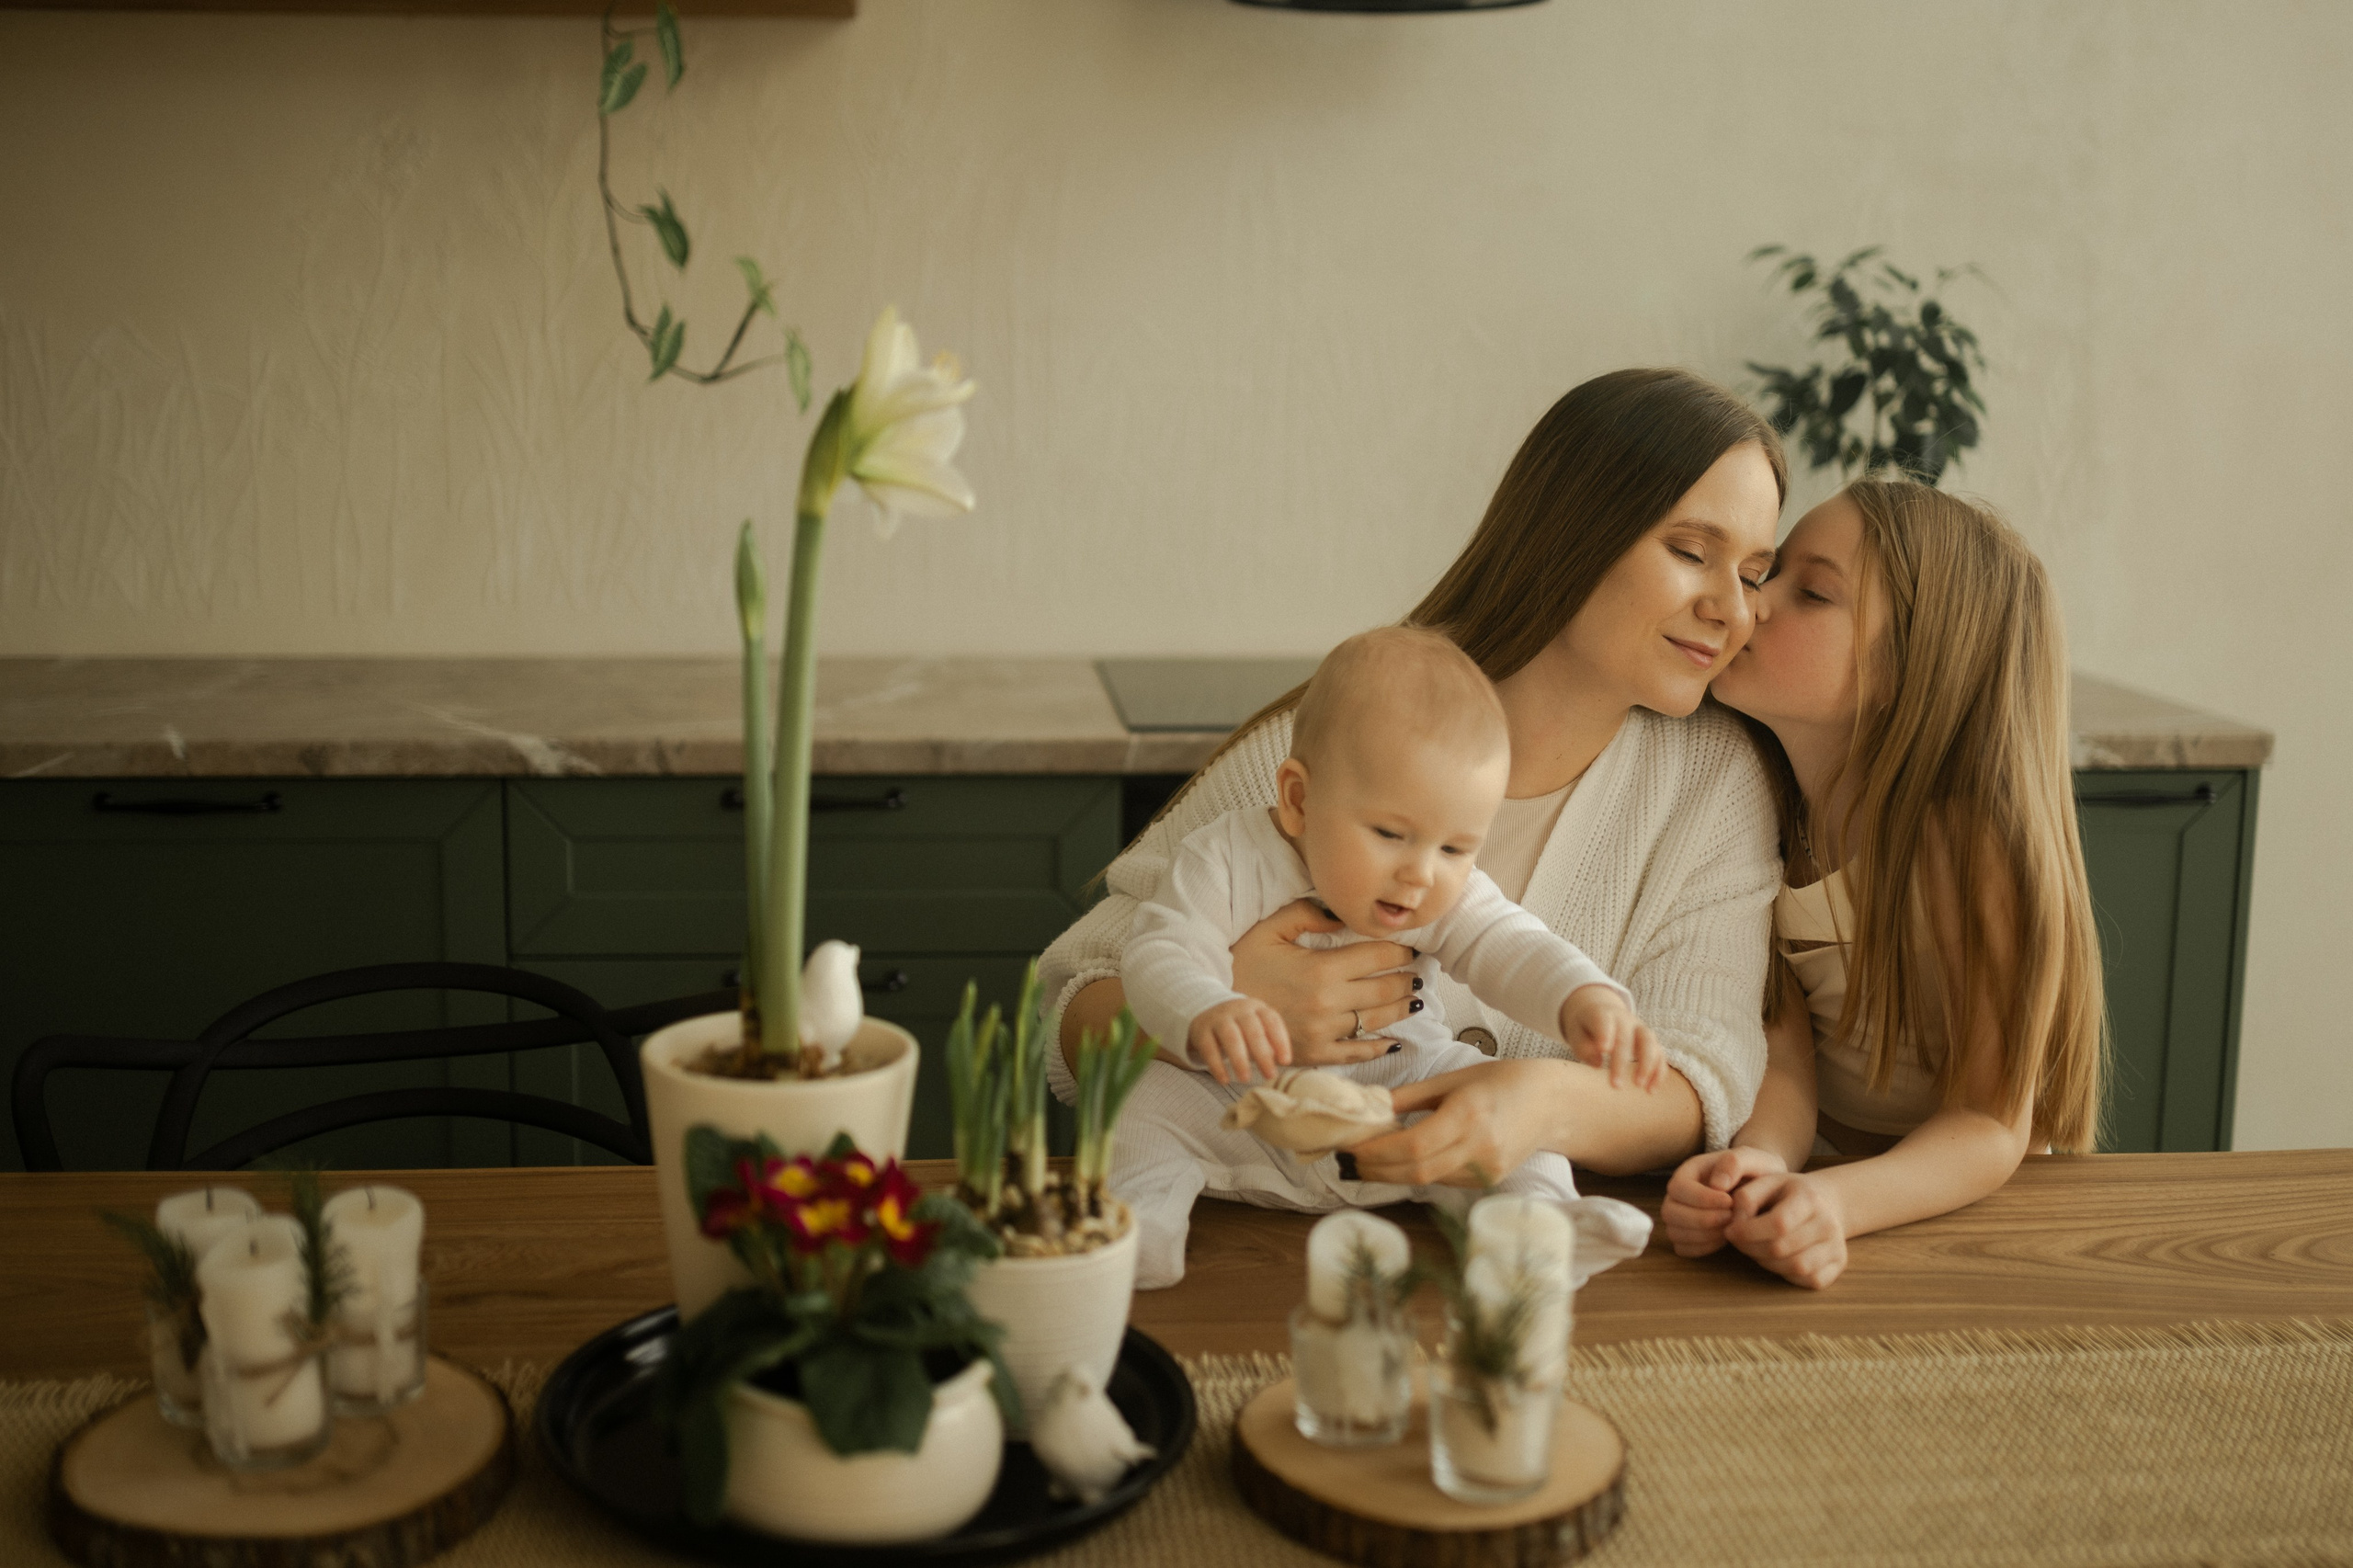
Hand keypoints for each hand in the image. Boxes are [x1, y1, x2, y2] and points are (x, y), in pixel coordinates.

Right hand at [1187, 997, 1289, 1085]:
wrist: (1207, 1010)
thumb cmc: (1241, 1027)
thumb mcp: (1257, 1028)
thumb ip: (1269, 1043)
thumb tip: (1281, 1064)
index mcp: (1257, 1008)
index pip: (1272, 1021)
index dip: (1280, 1041)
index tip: (1285, 1062)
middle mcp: (1238, 1010)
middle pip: (1253, 1030)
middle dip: (1263, 1054)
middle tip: (1270, 1075)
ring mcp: (1219, 1018)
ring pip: (1231, 1037)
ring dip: (1239, 1059)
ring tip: (1246, 1079)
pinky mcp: (1201, 1029)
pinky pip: (1209, 1047)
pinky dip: (1217, 1065)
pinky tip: (1224, 1080)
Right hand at [1229, 898, 1421, 1067]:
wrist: (1217, 1011)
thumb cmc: (1242, 966)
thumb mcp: (1269, 930)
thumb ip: (1306, 913)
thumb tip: (1341, 912)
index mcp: (1320, 969)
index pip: (1376, 956)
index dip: (1400, 951)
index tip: (1411, 948)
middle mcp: (1328, 1003)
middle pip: (1384, 989)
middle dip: (1406, 980)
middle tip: (1419, 974)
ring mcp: (1323, 1032)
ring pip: (1377, 1021)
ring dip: (1401, 1010)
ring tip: (1414, 1001)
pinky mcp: (1315, 1055)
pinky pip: (1356, 1053)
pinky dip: (1378, 1047)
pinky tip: (1393, 1040)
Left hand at [1345, 1059, 1555, 1187]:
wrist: (1552, 1104)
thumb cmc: (1502, 1081)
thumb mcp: (1454, 1078)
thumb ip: (1411, 1096)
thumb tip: (1370, 1106)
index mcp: (1468, 1114)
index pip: (1414, 1144)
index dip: (1378, 1151)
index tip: (1351, 1147)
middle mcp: (1479, 1147)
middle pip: (1417, 1171)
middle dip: (1377, 1169)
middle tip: (1349, 1160)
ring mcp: (1486, 1169)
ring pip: (1428, 1181)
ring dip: (1392, 1175)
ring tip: (1366, 1162)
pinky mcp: (1488, 1181)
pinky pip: (1443, 1181)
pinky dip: (1417, 1174)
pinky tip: (1400, 1164)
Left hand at [1559, 985, 1662, 1090]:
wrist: (1599, 1011)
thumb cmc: (1585, 1028)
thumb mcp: (1576, 1033)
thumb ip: (1583, 1046)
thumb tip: (1597, 1062)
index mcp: (1602, 1014)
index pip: (1604, 1021)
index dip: (1605, 1033)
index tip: (1604, 1050)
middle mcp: (1624, 1019)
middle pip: (1625, 1038)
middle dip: (1621, 1062)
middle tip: (1615, 1085)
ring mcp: (1640, 1028)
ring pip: (1649, 1042)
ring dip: (1646, 1065)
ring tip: (1639, 1086)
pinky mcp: (1650, 1040)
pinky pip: (1659, 1054)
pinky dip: (1658, 1072)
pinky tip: (1651, 1090)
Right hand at [1661, 1146, 1787, 1256]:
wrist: (1766, 1189)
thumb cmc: (1756, 1172)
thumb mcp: (1752, 1159)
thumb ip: (1735, 1162)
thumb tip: (1716, 1184)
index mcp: (1689, 1171)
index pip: (1678, 1187)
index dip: (1701, 1198)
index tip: (1730, 1201)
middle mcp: (1680, 1194)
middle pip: (1670, 1212)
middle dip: (1701, 1220)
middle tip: (1730, 1218)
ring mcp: (1681, 1215)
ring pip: (1674, 1232)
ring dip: (1702, 1236)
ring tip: (1729, 1229)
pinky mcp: (1687, 1235)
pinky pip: (1682, 1248)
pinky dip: (1701, 1248)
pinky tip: (1723, 1240)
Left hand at [1724, 1170, 1848, 1288]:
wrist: (1824, 1202)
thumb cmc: (1786, 1194)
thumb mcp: (1765, 1182)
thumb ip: (1746, 1198)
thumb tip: (1734, 1225)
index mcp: (1809, 1198)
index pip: (1778, 1223)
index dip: (1748, 1232)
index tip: (1730, 1231)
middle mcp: (1828, 1223)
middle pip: (1782, 1248)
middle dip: (1751, 1248)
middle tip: (1739, 1242)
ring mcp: (1837, 1245)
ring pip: (1795, 1268)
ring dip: (1767, 1263)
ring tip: (1757, 1249)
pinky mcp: (1839, 1264)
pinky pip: (1810, 1280)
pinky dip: (1788, 1274)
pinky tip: (1777, 1259)